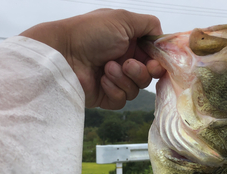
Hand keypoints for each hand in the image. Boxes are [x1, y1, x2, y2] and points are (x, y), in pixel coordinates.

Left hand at [20, 9, 164, 108]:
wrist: (64, 54)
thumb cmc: (90, 33)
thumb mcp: (123, 19)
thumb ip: (148, 24)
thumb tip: (162, 35)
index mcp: (129, 42)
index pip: (153, 57)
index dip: (158, 62)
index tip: (155, 63)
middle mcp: (123, 61)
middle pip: (148, 75)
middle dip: (141, 71)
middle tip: (128, 65)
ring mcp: (114, 79)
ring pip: (136, 89)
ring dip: (123, 78)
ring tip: (107, 68)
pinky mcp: (105, 96)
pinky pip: (121, 100)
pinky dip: (114, 90)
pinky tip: (101, 80)